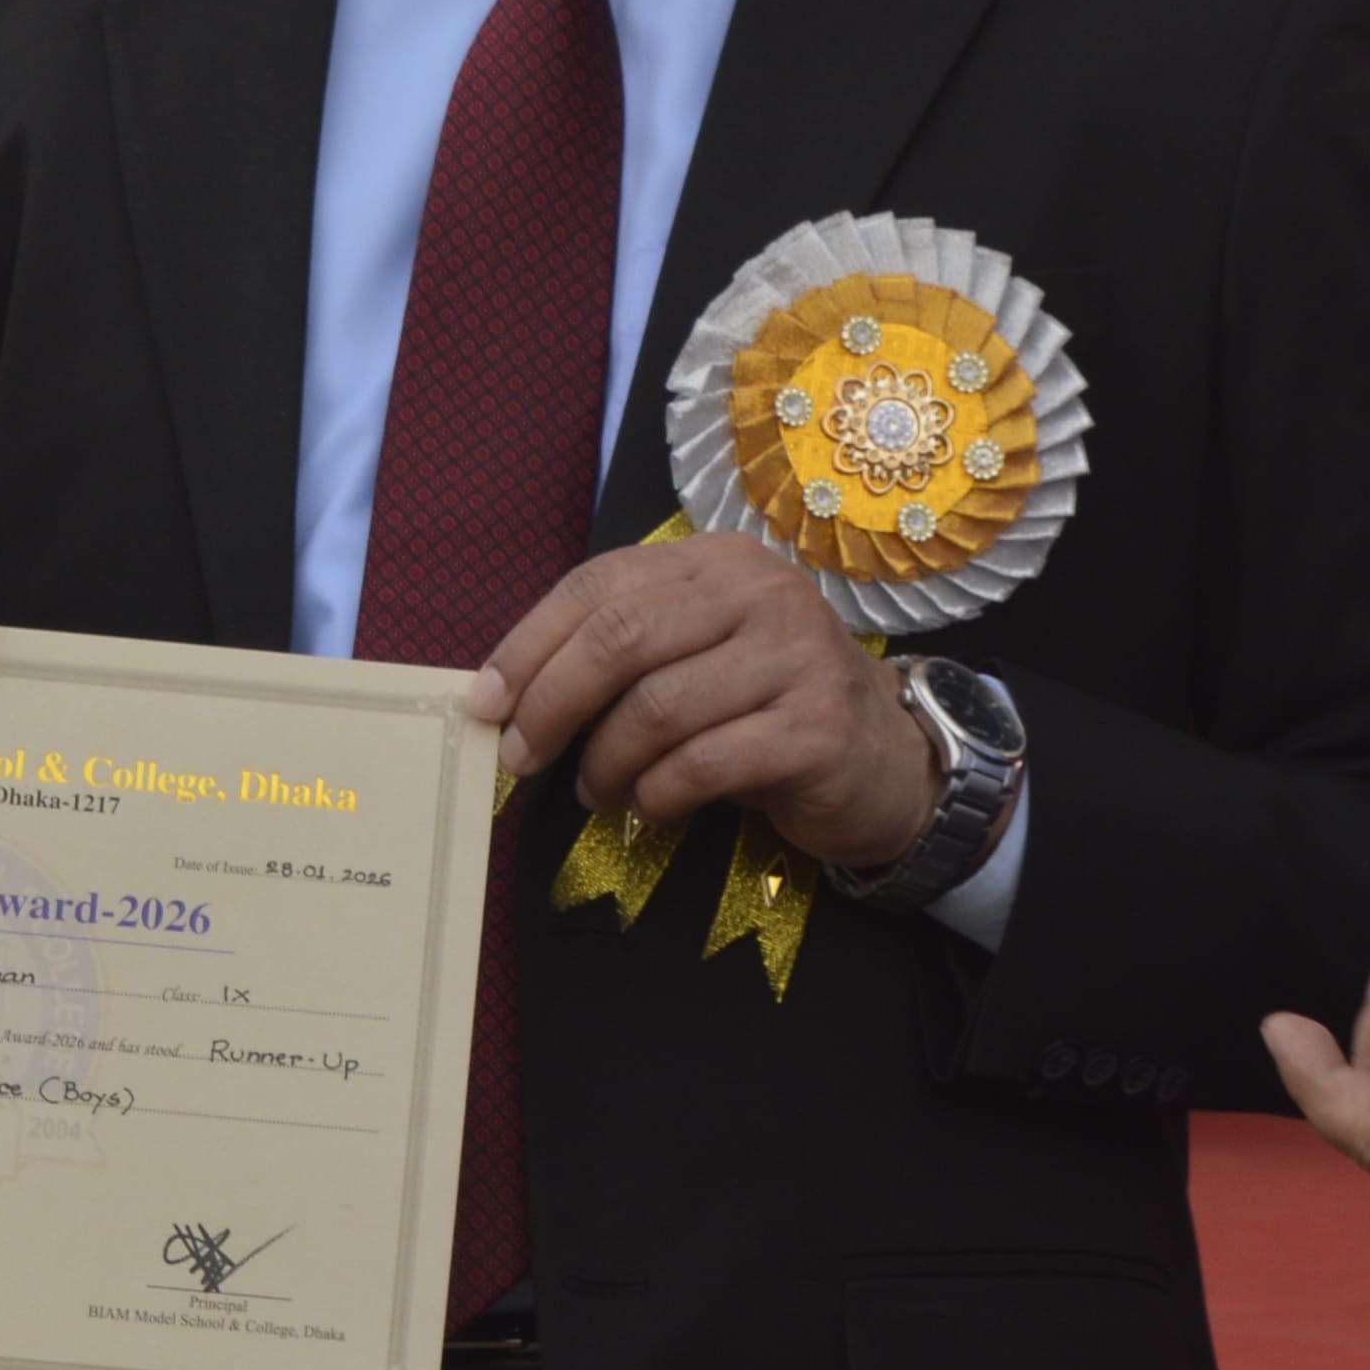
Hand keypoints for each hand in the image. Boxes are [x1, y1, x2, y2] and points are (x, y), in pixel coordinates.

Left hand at [473, 533, 931, 872]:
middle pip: (620, 639)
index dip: (529, 645)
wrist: (884, 760)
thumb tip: (503, 697)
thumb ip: (620, 656)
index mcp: (716, 561)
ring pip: (657, 708)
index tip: (485, 702)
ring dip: (605, 763)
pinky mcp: (817, 727)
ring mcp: (796, 655)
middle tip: (521, 758)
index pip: (598, 585)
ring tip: (596, 791)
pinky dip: (657, 795)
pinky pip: (703, 764)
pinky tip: (650, 808)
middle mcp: (761, 592)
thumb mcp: (694, 658)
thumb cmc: (764, 708)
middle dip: (552, 705)